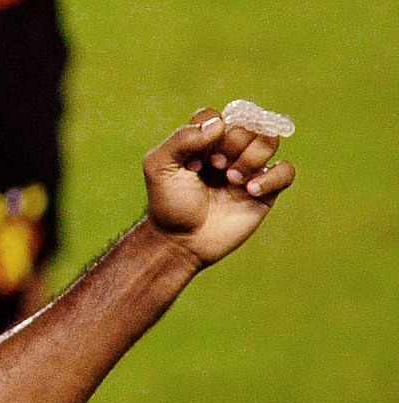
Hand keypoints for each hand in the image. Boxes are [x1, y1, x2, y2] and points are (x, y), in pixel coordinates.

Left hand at [144, 108, 295, 266]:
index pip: (218, 116)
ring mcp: (249, 170)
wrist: (180, 242)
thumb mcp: (159, 167)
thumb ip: (181, 138)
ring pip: (270, 141)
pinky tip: (250, 190)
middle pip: (248, 125)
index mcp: (203, 142)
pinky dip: (272, 177)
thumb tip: (218, 123)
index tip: (193, 161)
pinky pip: (287, 171)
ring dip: (252, 156)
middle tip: (215, 167)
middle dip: (232, 143)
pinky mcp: (265, 191)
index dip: (210, 132)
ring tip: (232, 179)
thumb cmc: (168, 204)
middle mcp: (228, 151)